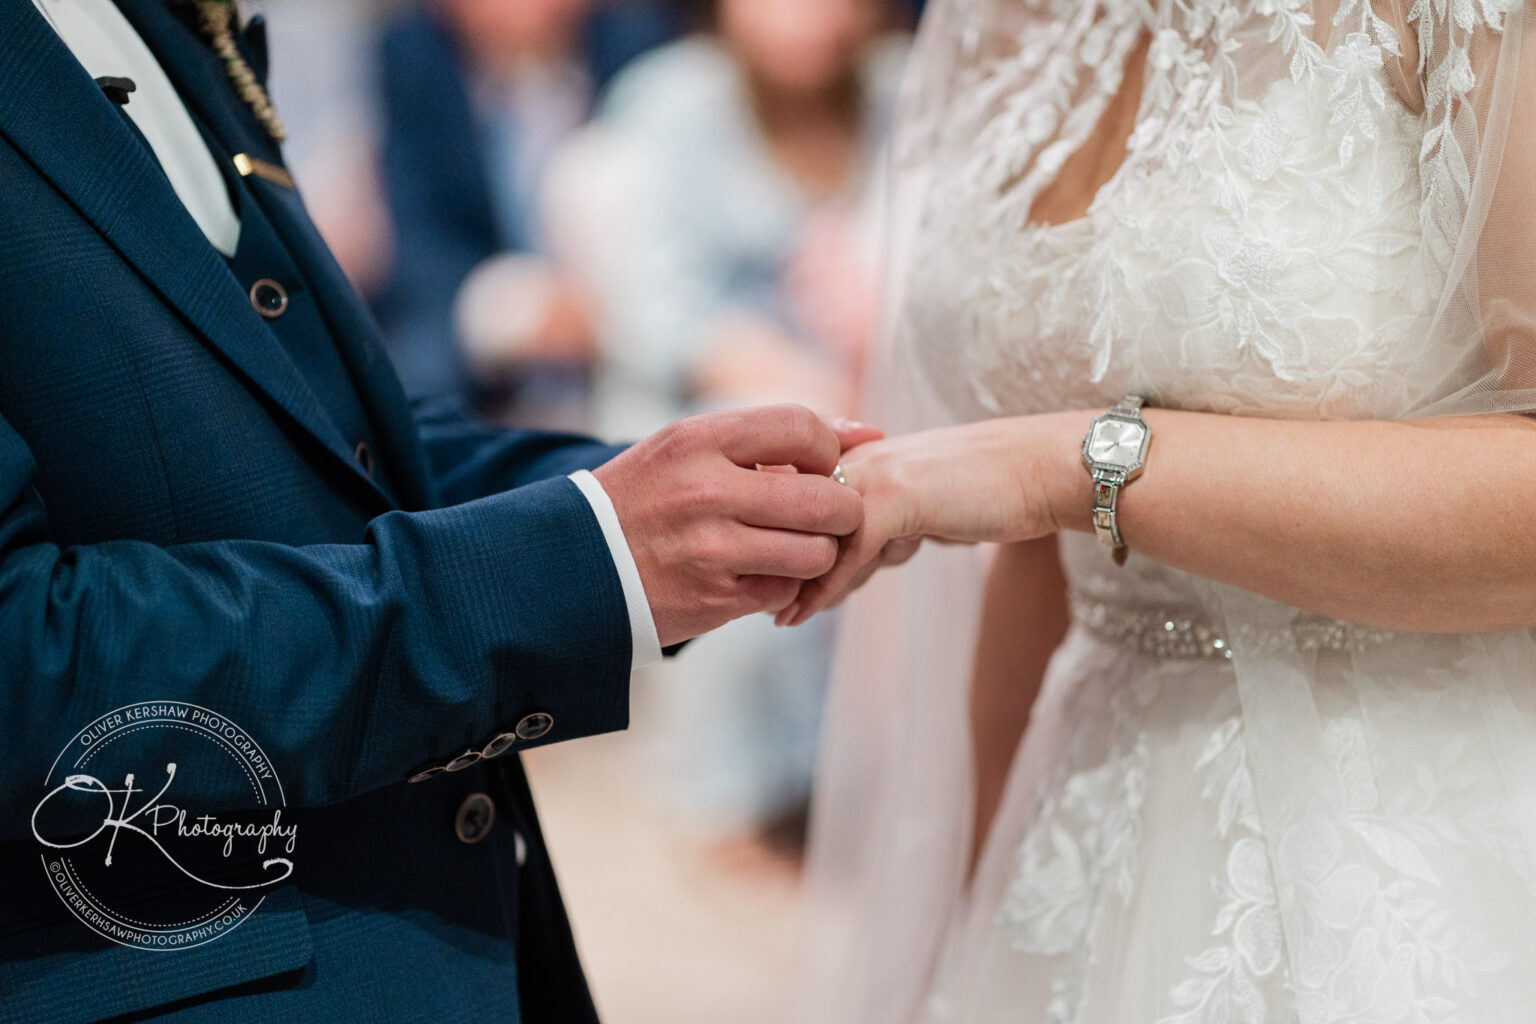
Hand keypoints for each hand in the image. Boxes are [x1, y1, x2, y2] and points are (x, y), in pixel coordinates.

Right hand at [594, 405, 876, 646]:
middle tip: (826, 516)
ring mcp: (710, 551)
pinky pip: (785, 592)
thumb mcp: (689, 446)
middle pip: (828, 500)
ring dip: (815, 554)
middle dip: (843, 511)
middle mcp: (706, 492)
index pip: (803, 429)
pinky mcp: (713, 601)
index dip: (829, 450)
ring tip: (787, 547)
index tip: (818, 467)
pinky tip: (754, 575)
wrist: (570, 565)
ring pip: (816, 553)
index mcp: (699, 440)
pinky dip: (781, 586)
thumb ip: (772, 436)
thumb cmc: (644, 496)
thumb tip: (870, 431)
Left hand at [780, 415, 1081, 624]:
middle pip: (800, 516)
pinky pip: (846, 550)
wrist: (1043, 472)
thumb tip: (856, 565)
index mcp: (861, 453)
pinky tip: (802, 614)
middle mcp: (859, 456)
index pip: (804, 497)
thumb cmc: (990, 491)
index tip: (767, 578)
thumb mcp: (924, 508)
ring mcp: (875, 473)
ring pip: (816, 534)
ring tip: (780, 615)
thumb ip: (885, 528)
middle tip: (761, 603)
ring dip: (795, 579)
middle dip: (782, 561)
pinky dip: (822, 586)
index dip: (785, 537)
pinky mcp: (896, 498)